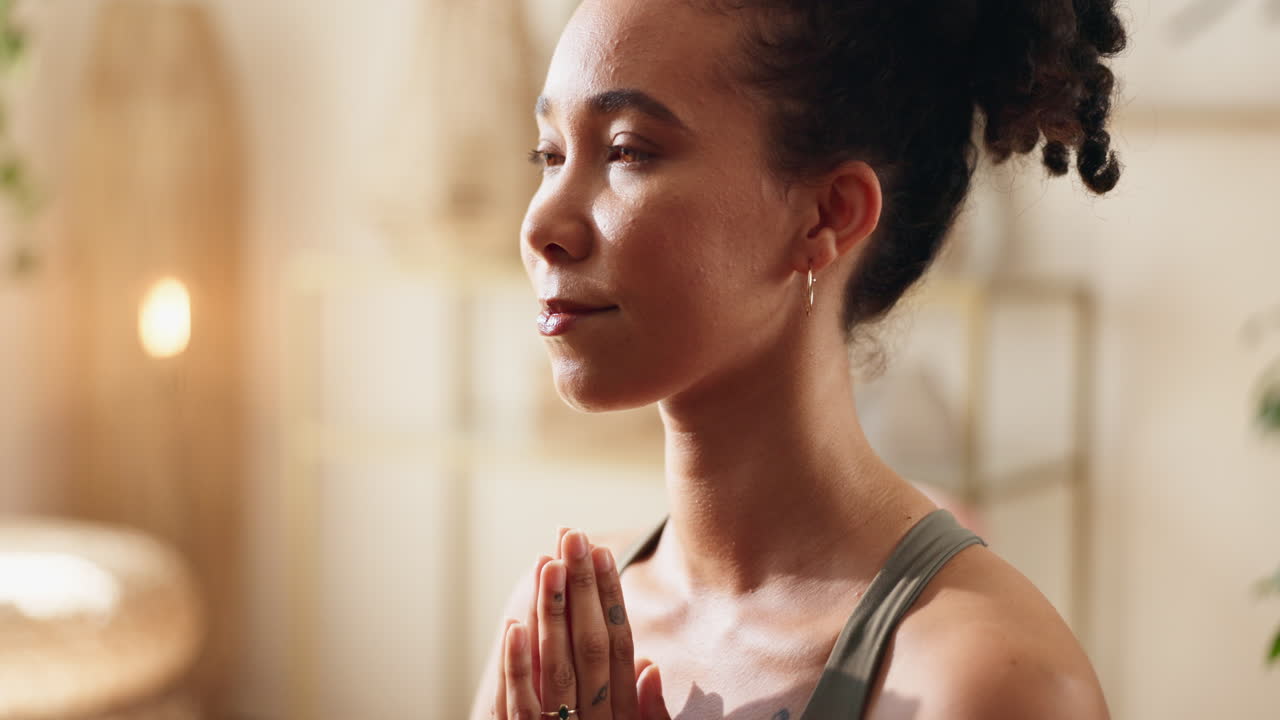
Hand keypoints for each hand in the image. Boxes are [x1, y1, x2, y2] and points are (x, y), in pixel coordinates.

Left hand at [493, 528, 670, 719]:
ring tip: (547, 561)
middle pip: (590, 642)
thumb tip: (652, 666)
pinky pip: (520, 703)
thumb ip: (647, 709)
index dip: (610, 596)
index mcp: (621, 708)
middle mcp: (596, 714)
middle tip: (573, 535)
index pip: (618, 642)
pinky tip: (513, 625)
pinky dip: (518, 664)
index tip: (602, 551)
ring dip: (552, 611)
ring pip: (556, 664)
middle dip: (582, 586)